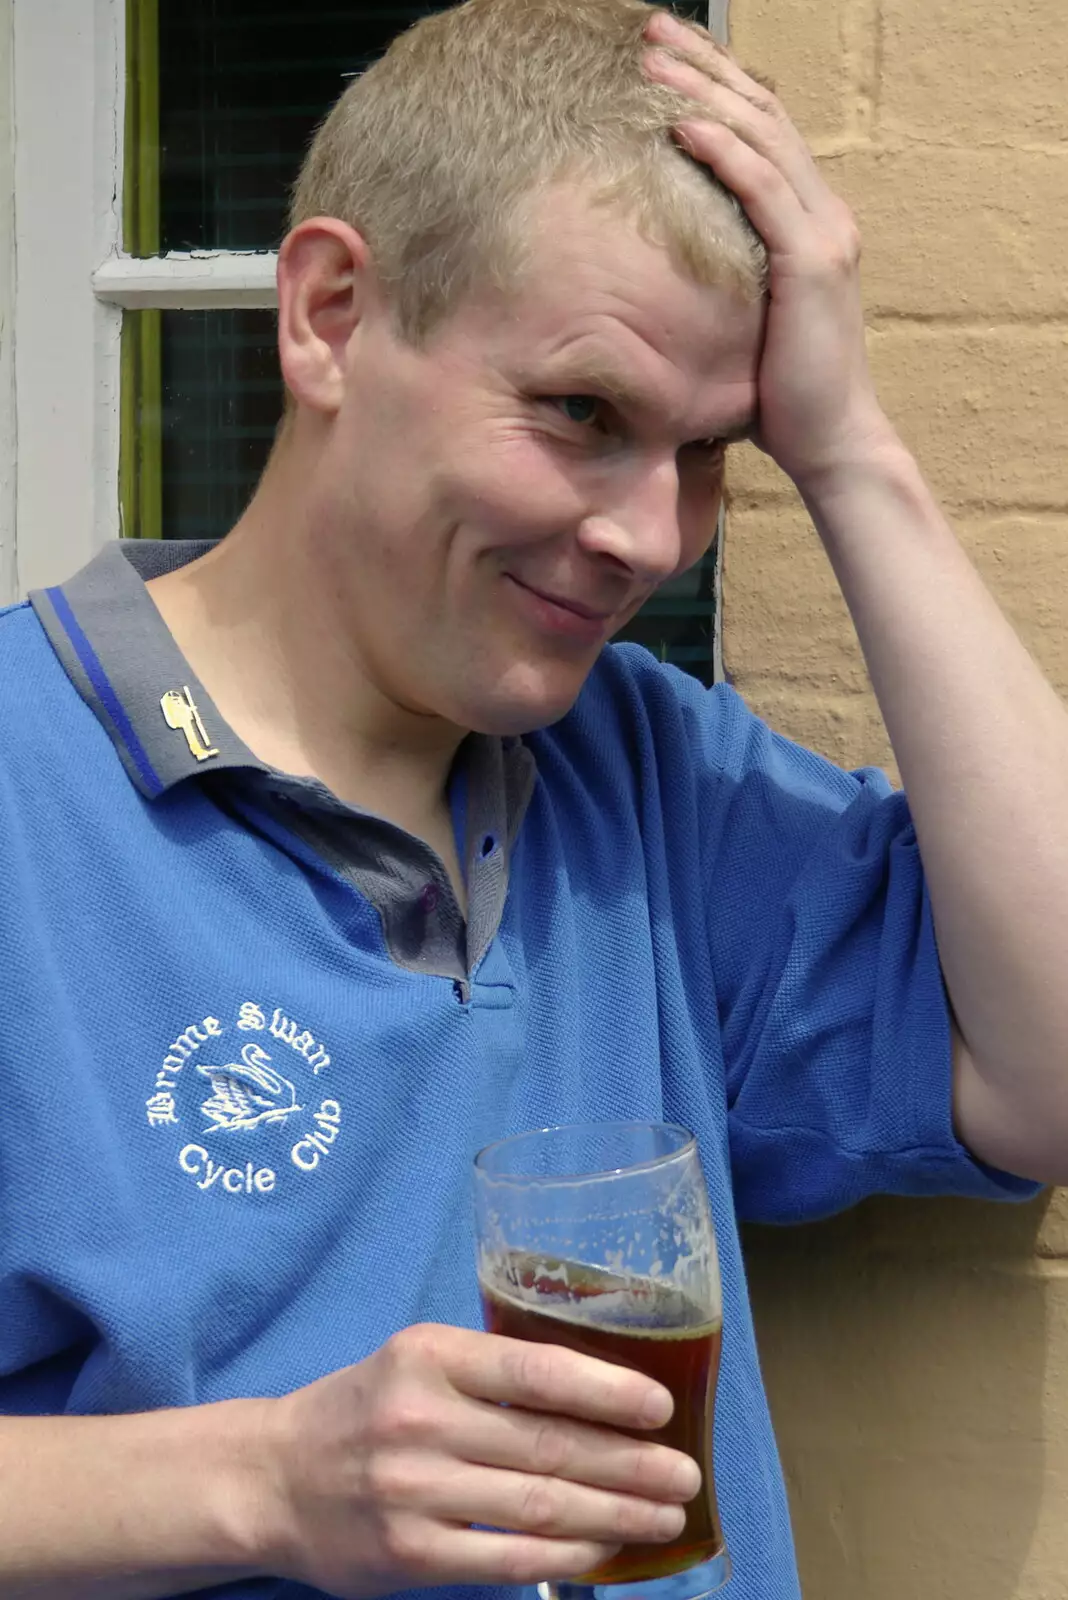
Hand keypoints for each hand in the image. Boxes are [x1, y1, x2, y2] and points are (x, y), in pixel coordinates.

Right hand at [255, 1323, 701, 1598]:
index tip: (661, 1406)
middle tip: (686, 1473)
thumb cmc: (366, 1410)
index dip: (607, 1390)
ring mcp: (412, 1490)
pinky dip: (566, 1555)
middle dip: (630, 1462)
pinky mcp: (408, 1553)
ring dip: (615, 1513)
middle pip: (549, 1444)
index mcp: (428, 1355)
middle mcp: (419, 1418)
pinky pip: (507, 1558)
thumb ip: (492, 1372)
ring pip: (538, 1505)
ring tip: (666, 1514)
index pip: (535, 1370)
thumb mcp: (418, 1361)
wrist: (273, 1477)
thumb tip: (601, 1393)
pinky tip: (604, 1548)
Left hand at [643, 11, 895, 490]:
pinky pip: (763, 189)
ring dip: (705, 94)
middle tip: (651, 33)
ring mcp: (824, 234)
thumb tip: (658, 276)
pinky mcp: (811, 263)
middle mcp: (825, 215)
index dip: (718, 87)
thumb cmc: (781, 396)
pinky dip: (723, 150)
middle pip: (763, 114)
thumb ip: (718, 283)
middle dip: (705, 68)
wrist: (831, 441)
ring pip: (763, 137)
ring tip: (653, 64)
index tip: (667, 60)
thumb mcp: (743, 322)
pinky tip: (680, 125)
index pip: (764, 131)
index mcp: (810, 223)